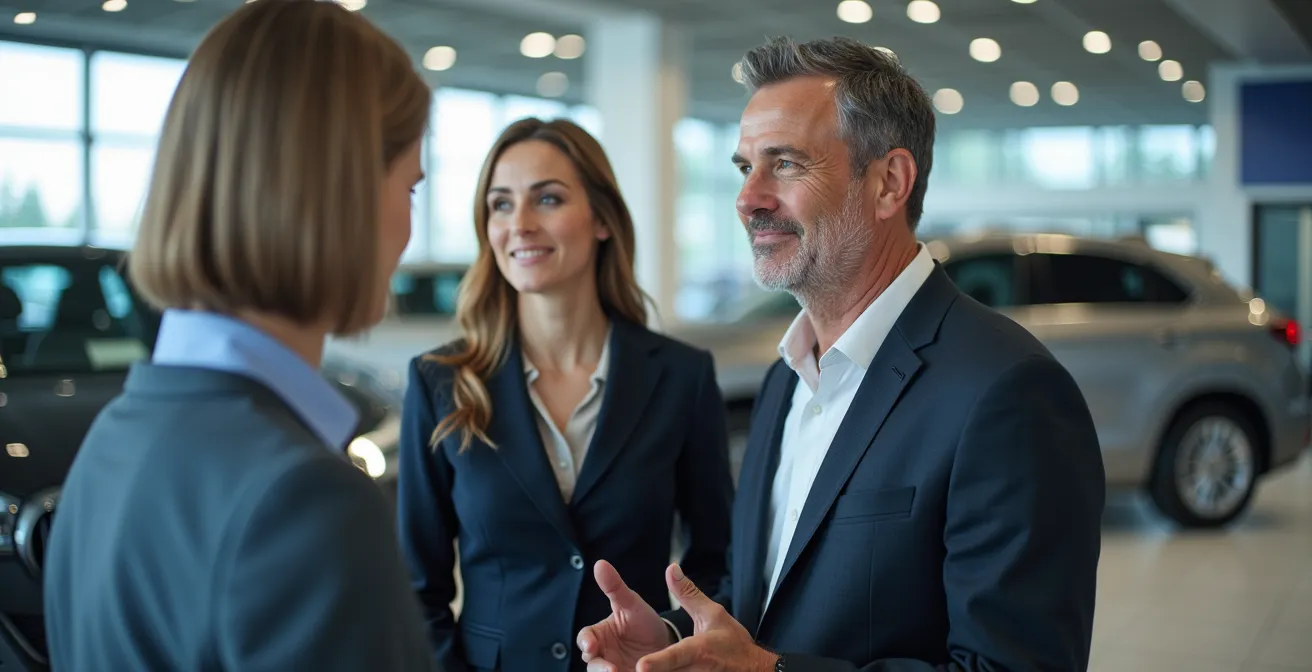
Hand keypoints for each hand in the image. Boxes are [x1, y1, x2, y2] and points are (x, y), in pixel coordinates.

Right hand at [577, 560, 673, 671]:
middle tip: (610, 670)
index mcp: (599, 635)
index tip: (591, 645)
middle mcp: (602, 655)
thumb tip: (599, 563)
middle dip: (599, 668)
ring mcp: (613, 669)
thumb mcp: (631, 604)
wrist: (667, 644)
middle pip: (592, 664)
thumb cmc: (643, 622)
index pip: (585, 638)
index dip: (587, 642)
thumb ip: (615, 587)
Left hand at [635, 564, 777, 671]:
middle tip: (619, 669)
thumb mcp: (713, 613)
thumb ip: (688, 594)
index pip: (677, 656)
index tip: (640, 665)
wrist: (752, 671)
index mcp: (699, 650)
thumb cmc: (732, 643)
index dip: (659, 662)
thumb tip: (671, 568)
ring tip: (627, 671)